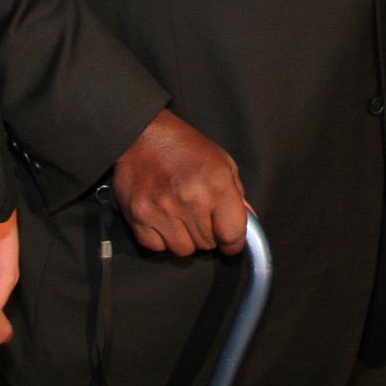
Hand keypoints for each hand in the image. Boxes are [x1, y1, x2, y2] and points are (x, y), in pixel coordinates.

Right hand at [112, 109, 247, 256]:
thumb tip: (247, 225)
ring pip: (183, 251)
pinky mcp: (138, 216)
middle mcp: (189, 199)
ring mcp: (161, 209)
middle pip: (207, 245)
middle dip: (209, 236)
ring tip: (181, 216)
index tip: (230, 242)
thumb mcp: (222, 162)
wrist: (142, 134)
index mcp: (216, 184)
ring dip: (185, 239)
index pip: (232, 235)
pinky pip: (157, 247)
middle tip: (201, 216)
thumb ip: (237, 195)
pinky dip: (161, 238)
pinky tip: (163, 218)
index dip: (234, 243)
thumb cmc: (185, 147)